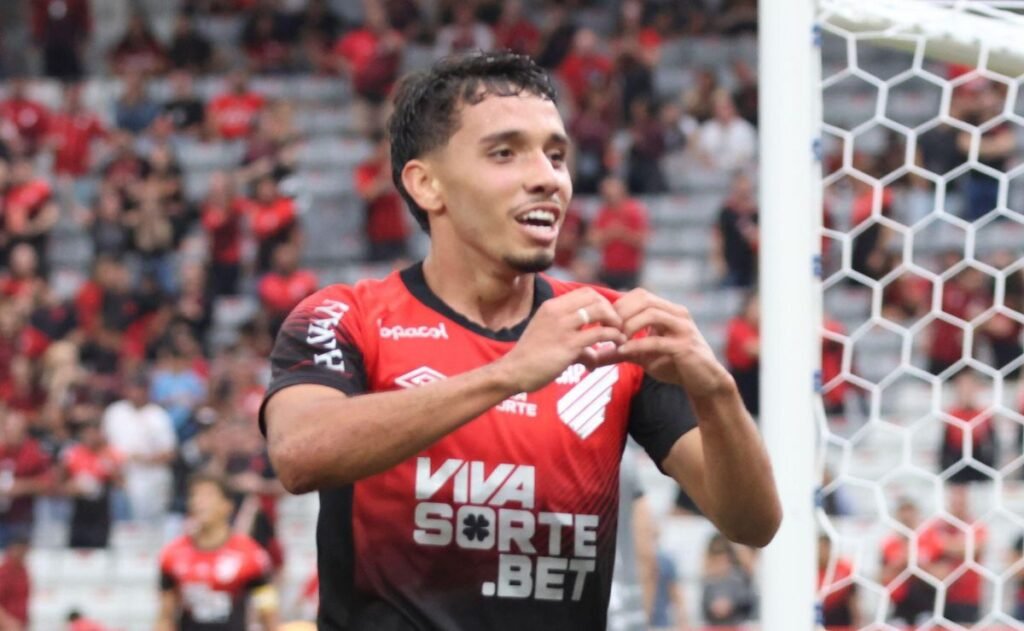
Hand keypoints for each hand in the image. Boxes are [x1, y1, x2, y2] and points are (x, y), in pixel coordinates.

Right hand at [497, 287, 625, 392]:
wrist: (513, 371)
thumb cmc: (530, 358)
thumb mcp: (548, 339)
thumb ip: (573, 341)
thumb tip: (593, 357)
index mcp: (551, 306)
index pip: (585, 293)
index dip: (602, 302)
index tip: (608, 317)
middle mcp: (557, 312)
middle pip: (595, 298)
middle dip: (611, 310)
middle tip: (617, 326)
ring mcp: (563, 327)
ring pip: (600, 312)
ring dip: (615, 322)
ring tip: (620, 335)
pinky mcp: (569, 345)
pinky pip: (600, 334)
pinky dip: (614, 337)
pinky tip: (618, 345)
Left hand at [605, 289, 732, 397]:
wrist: (704, 383)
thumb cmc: (674, 366)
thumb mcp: (644, 357)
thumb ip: (622, 352)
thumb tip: (594, 357)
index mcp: (668, 311)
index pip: (639, 295)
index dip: (618, 305)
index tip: (602, 321)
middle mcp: (677, 314)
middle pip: (644, 299)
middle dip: (621, 312)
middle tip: (605, 328)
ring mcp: (683, 328)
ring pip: (651, 314)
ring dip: (629, 326)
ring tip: (615, 340)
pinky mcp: (685, 346)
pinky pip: (658, 340)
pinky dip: (638, 344)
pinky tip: (624, 351)